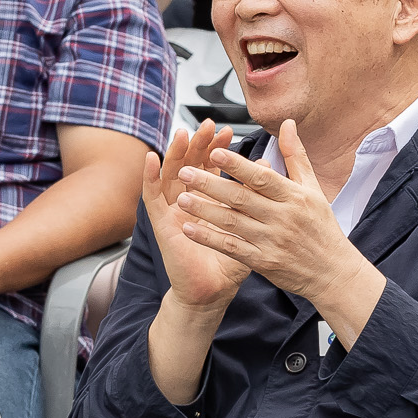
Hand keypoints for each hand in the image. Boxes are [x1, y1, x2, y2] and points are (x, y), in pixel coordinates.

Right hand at [141, 122, 249, 314]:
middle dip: (199, 144)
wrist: (214, 291)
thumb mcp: (248, 225)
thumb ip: (255, 197)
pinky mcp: (160, 223)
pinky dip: (149, 176)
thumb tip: (267, 167)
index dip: (217, 149)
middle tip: (208, 126)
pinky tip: (151, 157)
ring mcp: (173, 210)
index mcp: (209, 201)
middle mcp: (189, 201)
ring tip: (183, 133)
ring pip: (170, 174)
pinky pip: (151, 196)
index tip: (228, 132)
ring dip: (174, 153)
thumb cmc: (231, 263)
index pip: (211, 167)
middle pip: (190, 165)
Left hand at [182, 122, 375, 306]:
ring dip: (205, 211)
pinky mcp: (263, 262)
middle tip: (184, 172)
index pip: (262, 178)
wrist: (333, 273)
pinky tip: (188, 229)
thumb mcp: (314, 189)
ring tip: (181, 198)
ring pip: (233, 223)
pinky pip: (232, 248)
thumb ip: (295, 156)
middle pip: (242, 198)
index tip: (214, 152)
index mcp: (295, 197)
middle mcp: (283, 218)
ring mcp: (272, 241)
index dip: (237, 165)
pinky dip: (210, 238)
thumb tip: (287, 124)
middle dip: (211, 184)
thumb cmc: (322, 227)